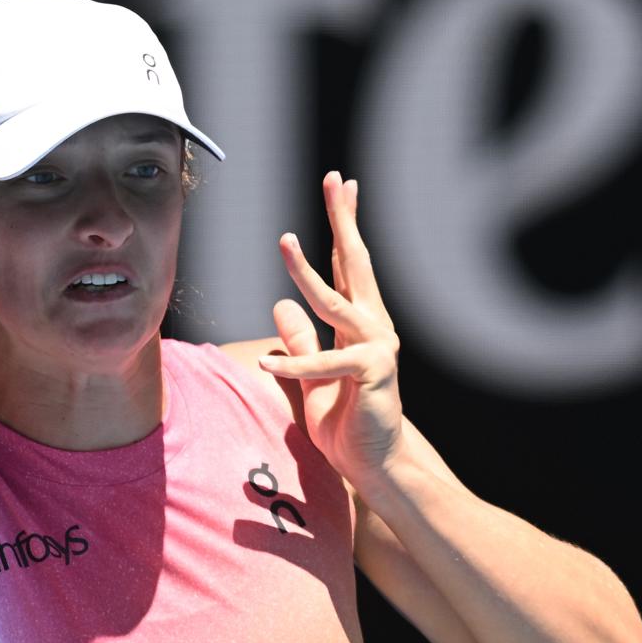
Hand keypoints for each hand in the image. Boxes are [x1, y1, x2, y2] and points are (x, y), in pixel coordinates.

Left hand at [258, 171, 403, 483]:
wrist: (373, 463)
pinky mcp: (370, 374)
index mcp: (360, 324)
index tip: (340, 186)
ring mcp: (377, 347)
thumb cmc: (345, 423)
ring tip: (283, 240)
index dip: (344, 225)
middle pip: (356, 263)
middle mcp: (374, 327)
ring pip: (336, 302)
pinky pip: (323, 364)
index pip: (349, 266)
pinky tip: (265, 362)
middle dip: (344, 220)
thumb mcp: (310, 375)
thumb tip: (279, 306)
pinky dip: (292, 364)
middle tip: (337, 179)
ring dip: (306, 272)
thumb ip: (299, 340)